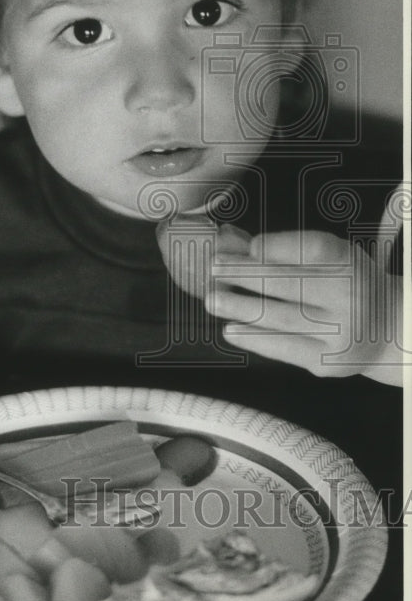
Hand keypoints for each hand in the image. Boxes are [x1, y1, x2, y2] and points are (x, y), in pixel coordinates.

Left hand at [157, 224, 403, 386]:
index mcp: (350, 263)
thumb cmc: (345, 284)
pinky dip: (254, 339)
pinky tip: (230, 329)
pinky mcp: (328, 361)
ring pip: (283, 318)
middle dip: (246, 274)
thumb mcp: (328, 259)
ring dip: (241, 308)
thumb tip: (227, 239)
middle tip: (213, 268)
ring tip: (213, 300)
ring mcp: (341, 333)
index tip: (247, 246)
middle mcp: (351, 297)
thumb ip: (281, 250)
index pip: (312, 249)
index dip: (277, 246)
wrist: (387, 330)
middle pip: (292, 283)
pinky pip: (284, 349)